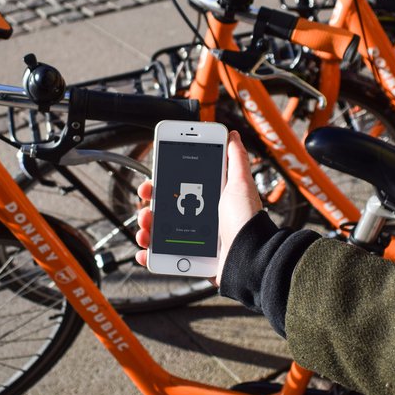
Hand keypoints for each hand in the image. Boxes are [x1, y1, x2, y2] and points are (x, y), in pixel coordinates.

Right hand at [133, 130, 262, 285]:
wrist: (250, 256)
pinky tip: (145, 250)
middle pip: (166, 208)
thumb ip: (235, 159)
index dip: (162, 182)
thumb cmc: (247, 220)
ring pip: (160, 231)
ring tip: (146, 228)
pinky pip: (164, 256)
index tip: (151, 181)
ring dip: (146, 227)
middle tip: (147, 205)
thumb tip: (232, 136)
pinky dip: (149, 253)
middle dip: (150, 204)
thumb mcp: (241, 183)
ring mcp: (194, 239)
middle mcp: (201, 219)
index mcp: (210, 200)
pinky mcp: (190, 258)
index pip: (180, 187)